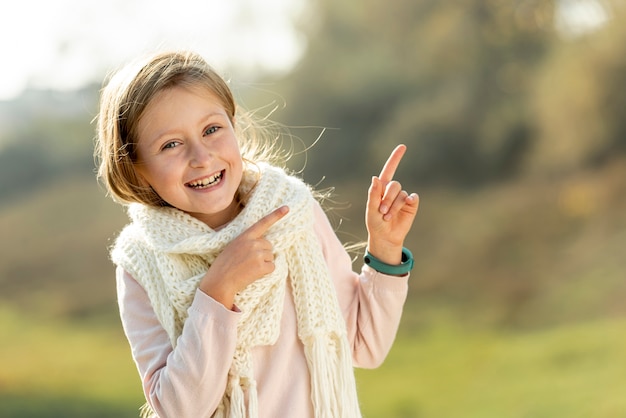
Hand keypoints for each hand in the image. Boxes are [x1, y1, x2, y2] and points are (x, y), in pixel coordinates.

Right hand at [199, 205, 288, 307]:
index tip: (287, 208)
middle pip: (269, 245)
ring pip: (271, 256)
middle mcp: (253, 242)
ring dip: (264, 263)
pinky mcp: (261, 266)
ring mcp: (258, 254)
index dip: (276, 215)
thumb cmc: (224, 265)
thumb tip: (263, 245)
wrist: (220, 281)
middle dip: (263, 253)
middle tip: (249, 262)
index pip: (262, 223)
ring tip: (249, 268)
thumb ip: (247, 242)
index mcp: (244, 236)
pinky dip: (265, 272)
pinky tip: (253, 274)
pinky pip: (272, 267)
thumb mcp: (233, 246)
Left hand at [365, 144, 418, 264]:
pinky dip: (407, 203)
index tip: (403, 146)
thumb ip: (373, 194)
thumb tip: (375, 178)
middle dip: (387, 198)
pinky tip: (405, 208)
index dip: (395, 158)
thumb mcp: (370, 209)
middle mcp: (393, 191)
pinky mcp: (411, 205)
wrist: (385, 237)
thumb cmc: (375, 223)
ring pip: (401, 194)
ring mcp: (403, 198)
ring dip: (394, 206)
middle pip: (394, 185)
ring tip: (387, 216)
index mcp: (381, 188)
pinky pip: (412, 198)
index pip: (389, 169)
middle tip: (382, 211)